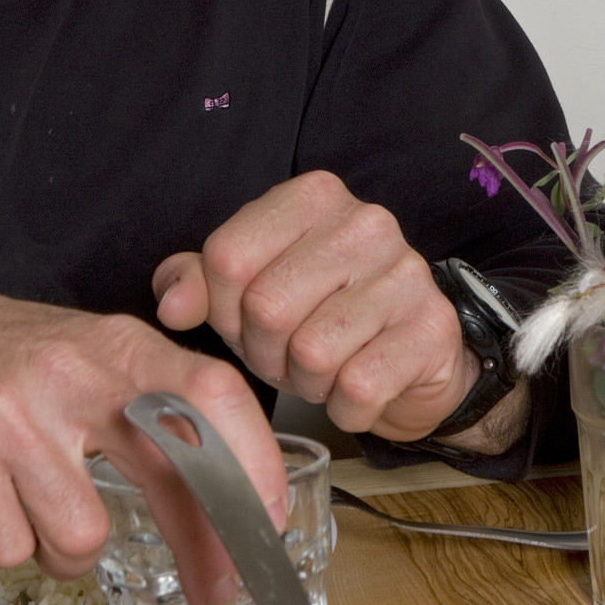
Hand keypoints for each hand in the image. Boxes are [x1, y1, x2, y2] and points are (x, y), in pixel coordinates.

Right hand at [0, 274, 289, 604]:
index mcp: (114, 343)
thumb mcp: (84, 355)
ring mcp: (9, 418)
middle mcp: (69, 374)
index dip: (254, 463)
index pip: (211, 393)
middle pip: (166, 475)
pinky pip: (11, 551)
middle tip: (219, 590)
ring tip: (37, 505)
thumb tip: (233, 496)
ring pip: (81, 538)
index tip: (269, 522)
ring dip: (66, 547)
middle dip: (205, 548)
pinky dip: (7, 547)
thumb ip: (152, 411)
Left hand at [154, 170, 481, 441]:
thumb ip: (199, 283)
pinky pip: (358, 388)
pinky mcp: (432, 329)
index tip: (244, 321)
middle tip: (286, 356)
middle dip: (264, 352)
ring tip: (323, 372)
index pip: (228, 257)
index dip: (222, 309)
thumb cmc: (321, 317)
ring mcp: (406, 273)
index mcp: (313, 197)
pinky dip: (346, 407)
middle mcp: (365, 222)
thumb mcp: (249, 292)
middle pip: (267, 307)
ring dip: (306, 383)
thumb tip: (172, 305)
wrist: (414, 359)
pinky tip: (356, 390)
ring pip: (312, 352)